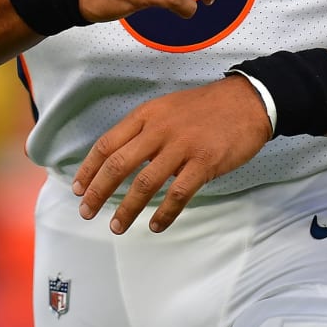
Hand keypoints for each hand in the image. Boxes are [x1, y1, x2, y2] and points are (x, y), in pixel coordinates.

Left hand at [71, 75, 271, 234]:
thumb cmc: (206, 107)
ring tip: (116, 226)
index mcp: (147, 114)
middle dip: (99, 192)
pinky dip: (164, 213)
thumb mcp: (168, 107)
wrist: (247, 101)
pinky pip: (178, 193)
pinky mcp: (204, 162)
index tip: (78, 188)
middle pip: (119, 164)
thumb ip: (145, 130)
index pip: (108, 143)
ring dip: (127, 209)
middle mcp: (159, 129)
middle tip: (87, 212)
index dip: (89, 168)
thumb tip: (122, 159)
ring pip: (145, 183)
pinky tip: (155, 225)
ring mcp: (182, 146)